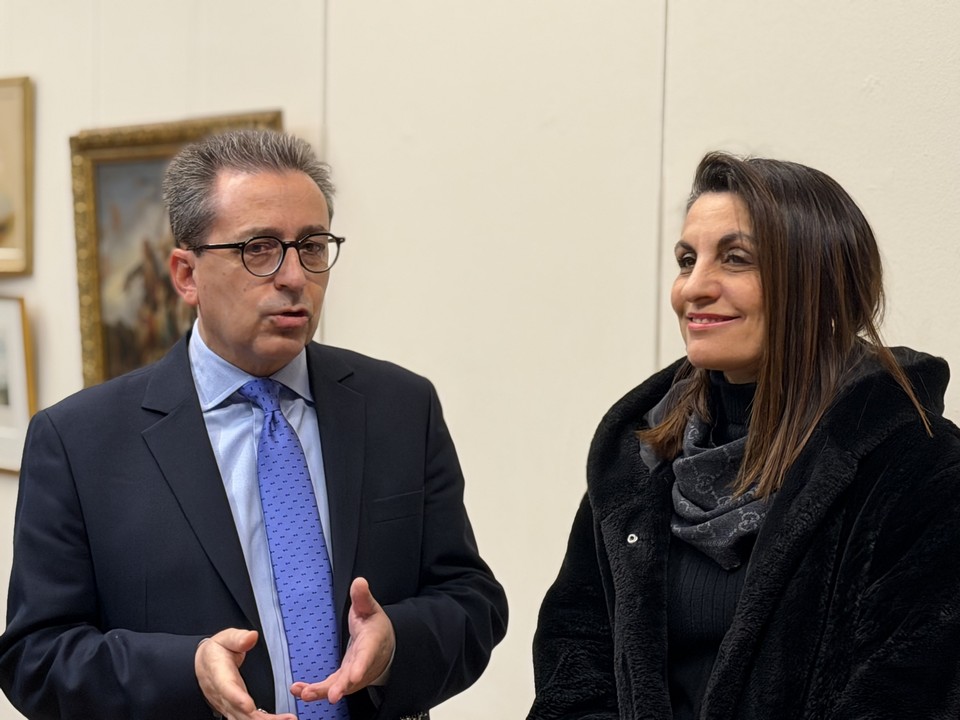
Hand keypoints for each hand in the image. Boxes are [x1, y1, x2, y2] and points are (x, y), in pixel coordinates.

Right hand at [195, 628, 296, 719]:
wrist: (202, 664)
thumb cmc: (216, 651)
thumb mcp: (225, 638)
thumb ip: (238, 638)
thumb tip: (251, 636)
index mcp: (219, 674)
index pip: (227, 688)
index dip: (237, 698)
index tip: (249, 707)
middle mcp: (223, 694)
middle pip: (239, 711)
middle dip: (259, 718)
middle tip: (284, 718)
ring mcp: (228, 704)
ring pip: (244, 719)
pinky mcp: (234, 709)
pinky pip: (247, 719)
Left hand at [291, 577, 395, 703]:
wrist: (385, 646)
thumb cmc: (375, 626)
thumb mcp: (370, 608)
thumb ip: (362, 597)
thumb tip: (359, 582)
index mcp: (371, 644)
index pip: (367, 656)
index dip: (360, 666)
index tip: (354, 675)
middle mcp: (363, 664)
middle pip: (353, 678)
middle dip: (341, 686)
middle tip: (331, 695)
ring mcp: (354, 675)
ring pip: (339, 686)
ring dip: (322, 692)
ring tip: (305, 694)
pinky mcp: (344, 680)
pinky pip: (330, 687)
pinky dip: (316, 691)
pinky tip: (299, 691)